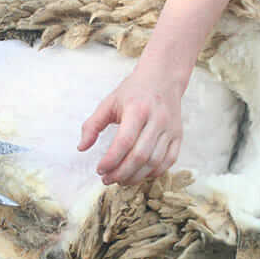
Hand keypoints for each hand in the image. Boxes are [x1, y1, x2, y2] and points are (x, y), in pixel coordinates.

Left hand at [77, 64, 183, 185]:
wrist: (163, 78)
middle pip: (140, 155)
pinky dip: (153, 173)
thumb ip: (92, 125)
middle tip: (107, 179)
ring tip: (120, 180)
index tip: (99, 169)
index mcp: (137, 109)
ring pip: (154, 162)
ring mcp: (170, 129)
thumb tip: (81, 148)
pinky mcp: (178, 136)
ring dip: (135, 176)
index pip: (124, 141)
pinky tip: (139, 175)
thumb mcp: (109, 103)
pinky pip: (168, 161)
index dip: (111, 160)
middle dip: (121, 172)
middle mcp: (157, 119)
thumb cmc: (133, 91)